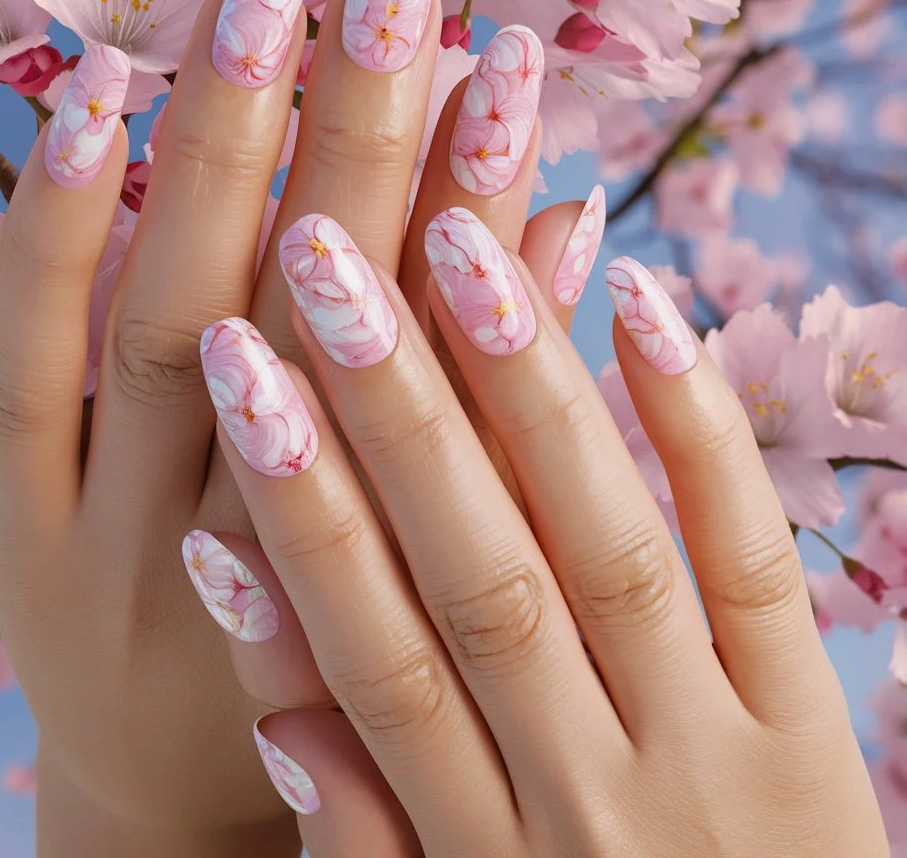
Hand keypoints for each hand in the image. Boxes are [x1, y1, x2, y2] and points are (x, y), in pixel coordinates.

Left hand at [0, 0, 577, 849]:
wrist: (176, 809)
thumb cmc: (349, 693)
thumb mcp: (454, 591)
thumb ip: (511, 422)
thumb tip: (569, 229)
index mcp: (388, 576)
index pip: (443, 359)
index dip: (475, 210)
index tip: (509, 71)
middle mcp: (254, 545)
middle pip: (315, 310)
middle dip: (360, 130)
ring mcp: (116, 531)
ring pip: (168, 314)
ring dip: (220, 147)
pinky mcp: (20, 525)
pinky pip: (28, 367)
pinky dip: (57, 230)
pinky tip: (99, 106)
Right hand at [197, 210, 887, 856]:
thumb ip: (368, 841)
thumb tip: (276, 722)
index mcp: (478, 849)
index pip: (368, 648)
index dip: (296, 509)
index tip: (237, 375)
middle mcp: (585, 786)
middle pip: (472, 571)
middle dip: (389, 410)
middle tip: (324, 262)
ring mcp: (708, 746)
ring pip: (600, 541)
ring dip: (522, 388)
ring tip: (457, 245)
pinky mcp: (807, 723)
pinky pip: (751, 558)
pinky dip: (697, 427)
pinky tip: (641, 303)